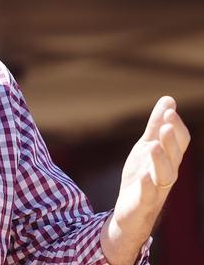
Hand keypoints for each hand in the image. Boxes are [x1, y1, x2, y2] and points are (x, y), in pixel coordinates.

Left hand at [101, 96, 189, 263]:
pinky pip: (149, 194)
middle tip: (167, 121)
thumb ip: (156, 125)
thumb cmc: (143, 176)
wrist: (130, 211)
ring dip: (161, 159)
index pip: (180, 141)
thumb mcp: (147, 146)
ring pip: (166, 174)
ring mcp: (157, 188)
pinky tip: (144, 176)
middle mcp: (167, 172)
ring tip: (154, 145)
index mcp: (169, 158)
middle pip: (175, 155)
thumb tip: (168, 99)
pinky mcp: (143, 202)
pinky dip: (148, 185)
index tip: (169, 109)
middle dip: (171, 138)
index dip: (176, 126)